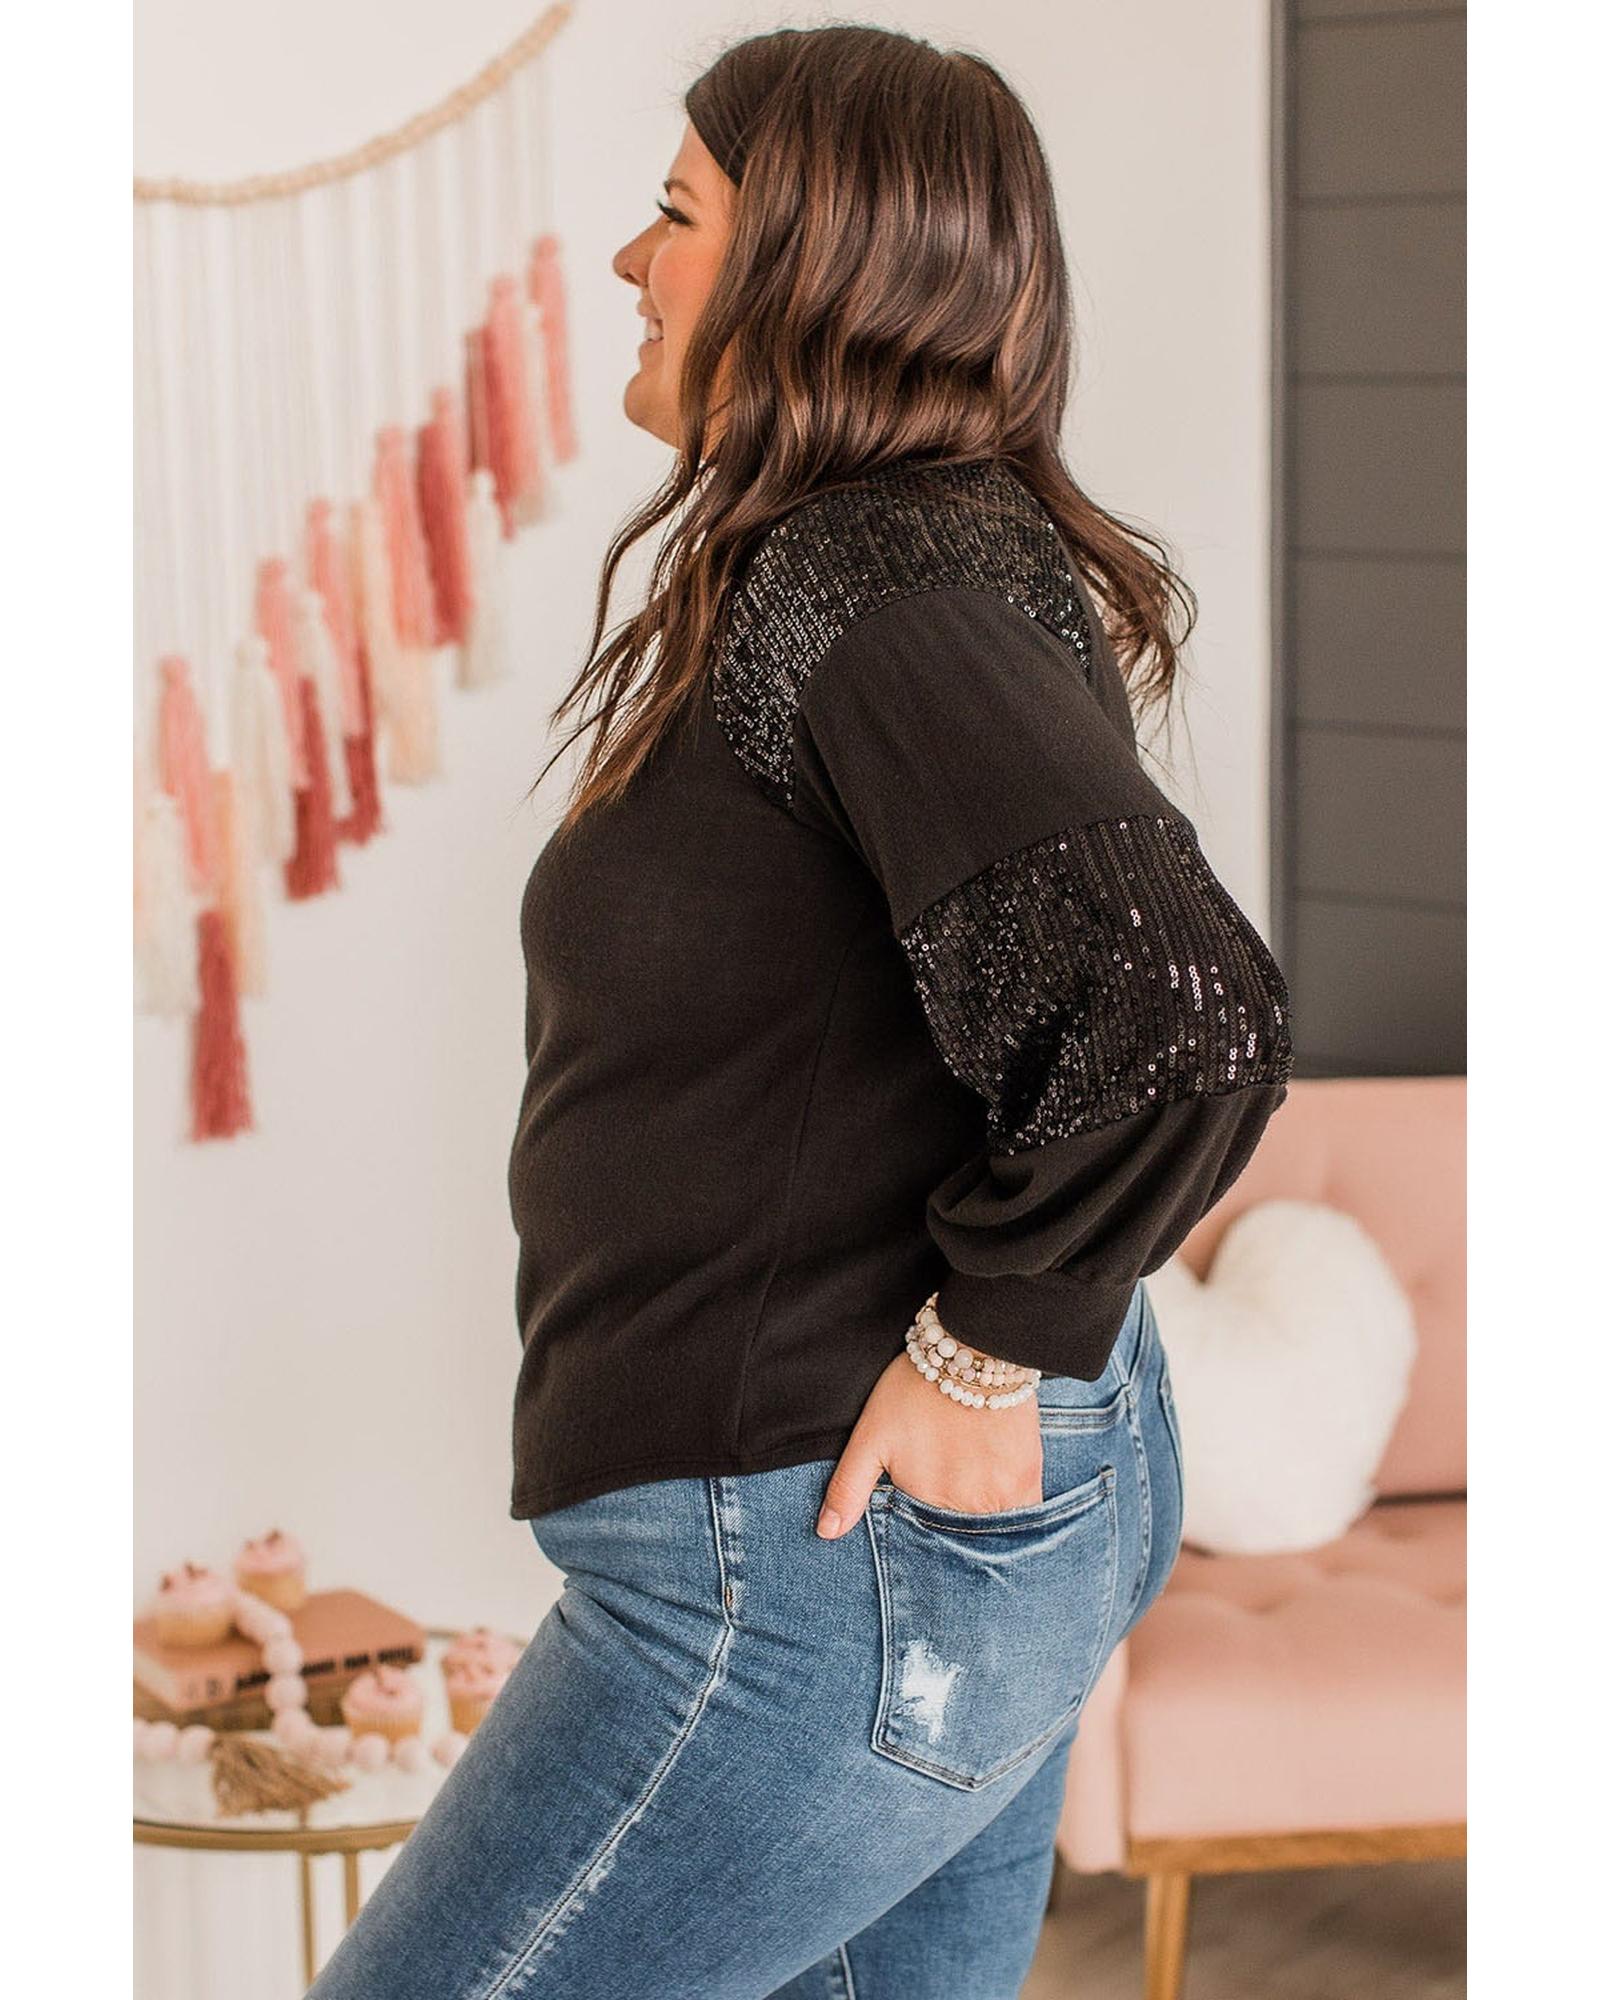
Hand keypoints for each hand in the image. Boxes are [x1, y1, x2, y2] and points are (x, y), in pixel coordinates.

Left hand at [816, 1352, 1043, 1537]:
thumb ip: (849, 1488)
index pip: (922, 1542)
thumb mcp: (871, 1436)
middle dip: (951, 1531)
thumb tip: (826, 1533)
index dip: (922, 1537)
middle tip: (949, 1490)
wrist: (973, 1350)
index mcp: (922, 1502)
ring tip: (972, 1490)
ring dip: (980, 1523)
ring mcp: (1000, 1496)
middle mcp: (963, 1507)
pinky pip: (1023, 1514)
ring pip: (990, 1531)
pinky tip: (997, 1491)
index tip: (924, 1512)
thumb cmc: (915, 1390)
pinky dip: (1012, 1514)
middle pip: (958, 1538)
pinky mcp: (1028, 1480)